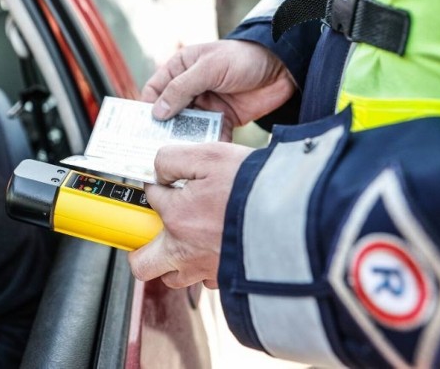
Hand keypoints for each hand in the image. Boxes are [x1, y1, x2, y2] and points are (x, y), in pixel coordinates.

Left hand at [128, 142, 252, 288]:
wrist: (297, 219)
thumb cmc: (254, 187)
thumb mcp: (210, 156)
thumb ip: (173, 159)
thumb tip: (158, 170)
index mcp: (177, 216)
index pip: (152, 198)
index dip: (159, 185)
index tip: (170, 182)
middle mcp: (185, 250)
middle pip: (144, 264)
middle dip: (142, 250)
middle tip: (153, 233)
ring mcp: (206, 270)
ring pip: (174, 277)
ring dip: (174, 263)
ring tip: (188, 242)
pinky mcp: (229, 281)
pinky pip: (207, 282)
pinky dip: (206, 269)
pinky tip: (218, 250)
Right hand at [141, 40, 295, 140]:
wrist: (283, 68)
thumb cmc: (244, 57)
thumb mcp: (209, 67)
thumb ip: (182, 88)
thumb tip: (158, 112)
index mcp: (180, 69)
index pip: (154, 91)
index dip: (147, 109)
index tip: (142, 128)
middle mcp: (189, 88)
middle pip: (168, 113)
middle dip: (163, 129)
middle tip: (156, 148)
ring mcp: (205, 105)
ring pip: (187, 127)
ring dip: (184, 139)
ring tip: (179, 154)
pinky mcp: (221, 119)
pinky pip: (208, 135)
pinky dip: (205, 144)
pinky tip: (202, 153)